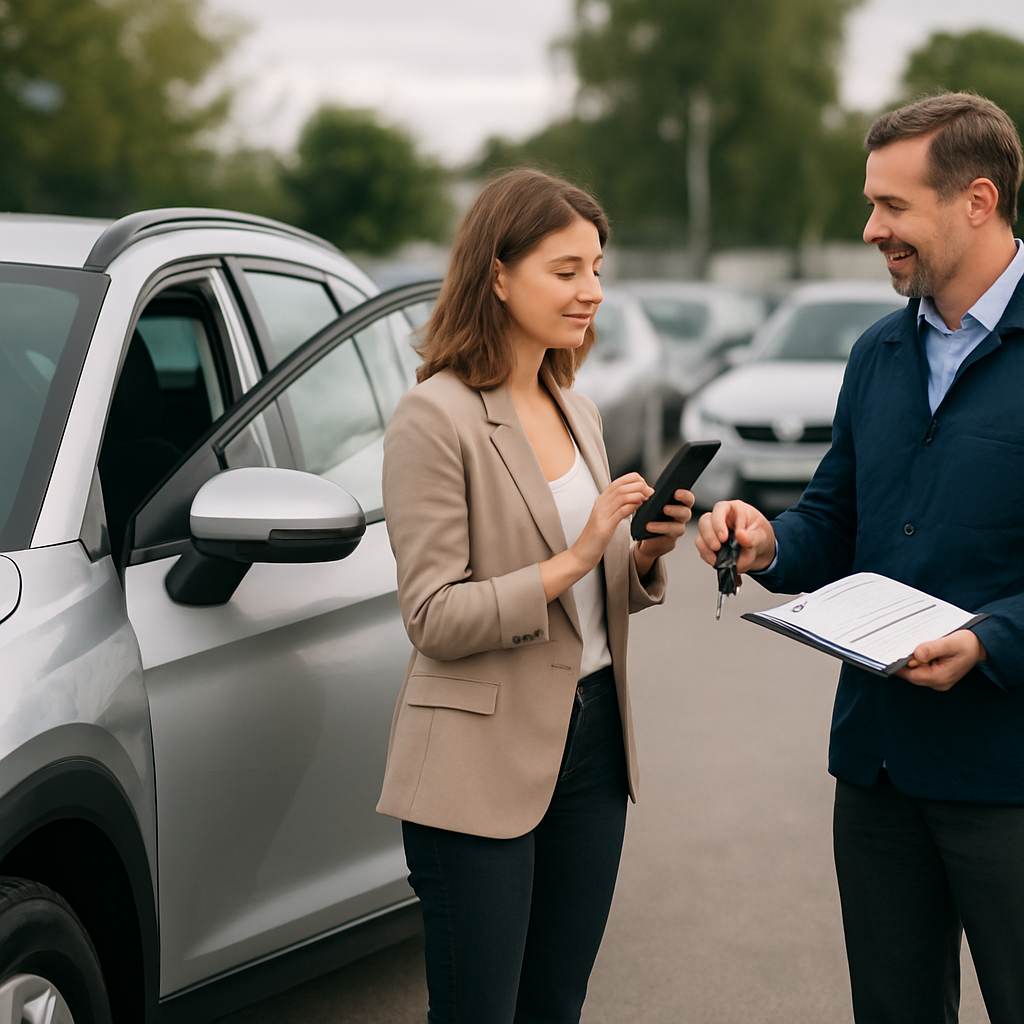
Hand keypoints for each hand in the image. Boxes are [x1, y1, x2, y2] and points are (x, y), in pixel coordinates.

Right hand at [541, 473, 653, 602]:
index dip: (634, 480)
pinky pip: (621, 511)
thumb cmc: (595, 539)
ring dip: (638, 495)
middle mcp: (600, 504)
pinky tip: (638, 509)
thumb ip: (618, 508)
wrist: (581, 554)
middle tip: (650, 493)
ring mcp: (601, 514)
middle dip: (639, 486)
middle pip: (621, 486)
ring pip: (622, 495)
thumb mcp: (607, 519)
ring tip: (646, 500)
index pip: (618, 481)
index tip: (645, 487)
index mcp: (601, 501)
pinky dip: (632, 507)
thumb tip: (635, 499)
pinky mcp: (604, 527)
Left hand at [633, 488, 694, 576]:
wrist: (650, 536)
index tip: (676, 492)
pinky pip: (667, 535)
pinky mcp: (671, 538)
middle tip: (665, 508)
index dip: (685, 495)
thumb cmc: (653, 515)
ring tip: (651, 523)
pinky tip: (649, 527)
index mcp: (680, 504)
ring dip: (665, 524)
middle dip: (677, 509)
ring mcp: (678, 528)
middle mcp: (682, 516)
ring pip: (678, 527)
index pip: (688, 498)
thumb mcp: (654, 504)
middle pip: (686, 512)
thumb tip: (650, 492)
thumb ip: (655, 497)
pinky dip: (658, 530)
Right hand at [695, 500, 775, 573]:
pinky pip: (702, 549)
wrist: (760, 550)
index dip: (718, 522)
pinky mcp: (710, 544)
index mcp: (734, 510)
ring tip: (715, 558)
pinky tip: (715, 560)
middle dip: (709, 536)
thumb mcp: (761, 535)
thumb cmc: (760, 535)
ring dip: (705, 548)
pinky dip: (707, 556)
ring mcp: (713, 532)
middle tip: (717, 547)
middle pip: (705, 521)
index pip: (720, 509)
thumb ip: (752, 537)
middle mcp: (721, 519)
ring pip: (700, 536)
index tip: (723, 537)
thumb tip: (741, 536)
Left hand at [896, 630, 986, 690]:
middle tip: (901, 646)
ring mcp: (937, 680)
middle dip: (905, 661)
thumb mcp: (950, 643)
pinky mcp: (936, 674)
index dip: (900, 665)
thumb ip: (932, 649)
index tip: (892, 653)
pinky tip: (920, 650)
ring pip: (915, 671)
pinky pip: (921, 669)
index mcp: (940, 678)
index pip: (911, 675)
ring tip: (914, 646)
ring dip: (912, 660)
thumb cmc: (967, 644)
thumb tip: (916, 655)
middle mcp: (938, 682)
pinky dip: (917, 660)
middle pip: (911, 674)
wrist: (979, 646)